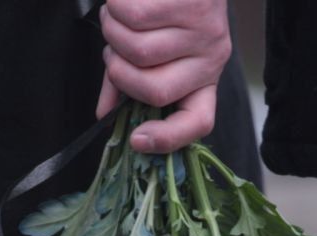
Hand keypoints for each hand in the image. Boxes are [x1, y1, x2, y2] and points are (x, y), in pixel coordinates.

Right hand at [95, 0, 230, 153]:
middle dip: (117, 69)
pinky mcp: (194, 2)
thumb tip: (104, 114)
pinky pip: (137, 15)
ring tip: (114, 14)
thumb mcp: (152, 48)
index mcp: (203, 80)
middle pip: (153, 89)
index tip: (135, 140)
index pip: (197, 122)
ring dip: (112, 31)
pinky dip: (116, 6)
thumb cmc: (165, 7)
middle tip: (111, 46)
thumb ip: (128, 80)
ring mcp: (207, 31)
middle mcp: (212, 60)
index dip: (167, 140)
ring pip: (139, 50)